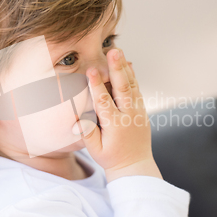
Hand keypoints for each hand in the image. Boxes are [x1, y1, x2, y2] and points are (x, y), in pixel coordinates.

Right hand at [72, 48, 161, 181]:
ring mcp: (138, 111)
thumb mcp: (96, 150)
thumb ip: (87, 133)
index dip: (96, 85)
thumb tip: (75, 118)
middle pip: (122, 88)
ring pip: (131, 85)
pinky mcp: (141, 110)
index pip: (104, 102)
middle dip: (116, 68)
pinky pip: (136, 89)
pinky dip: (132, 76)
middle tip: (113, 52)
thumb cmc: (111, 157)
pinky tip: (127, 64)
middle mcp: (129, 116)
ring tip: (119, 51)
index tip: (91, 70)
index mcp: (115, 125)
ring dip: (124, 67)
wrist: (135, 165)